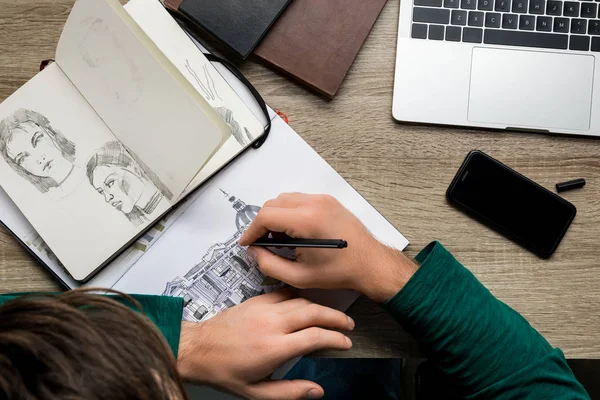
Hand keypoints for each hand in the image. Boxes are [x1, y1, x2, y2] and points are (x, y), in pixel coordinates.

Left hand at [177, 289, 353, 399]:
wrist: (197, 349)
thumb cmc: (224, 371)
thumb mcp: (257, 392)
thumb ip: (290, 392)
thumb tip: (316, 390)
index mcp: (274, 348)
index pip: (315, 336)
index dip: (335, 338)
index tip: (344, 342)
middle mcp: (271, 324)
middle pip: (313, 312)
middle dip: (335, 317)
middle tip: (347, 324)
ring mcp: (263, 309)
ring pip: (301, 300)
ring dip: (320, 306)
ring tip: (331, 314)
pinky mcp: (255, 301)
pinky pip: (284, 293)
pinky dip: (299, 297)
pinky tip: (306, 302)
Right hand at [239, 193, 416, 302]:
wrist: (369, 263)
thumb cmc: (340, 271)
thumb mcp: (299, 277)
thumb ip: (270, 264)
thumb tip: (255, 252)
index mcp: (307, 221)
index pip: (266, 216)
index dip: (252, 230)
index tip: (248, 242)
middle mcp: (314, 204)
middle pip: (273, 204)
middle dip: (263, 223)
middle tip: (263, 243)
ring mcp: (323, 200)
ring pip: (284, 199)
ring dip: (276, 216)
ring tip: (280, 239)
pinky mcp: (328, 201)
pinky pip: (299, 200)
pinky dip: (290, 212)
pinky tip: (295, 231)